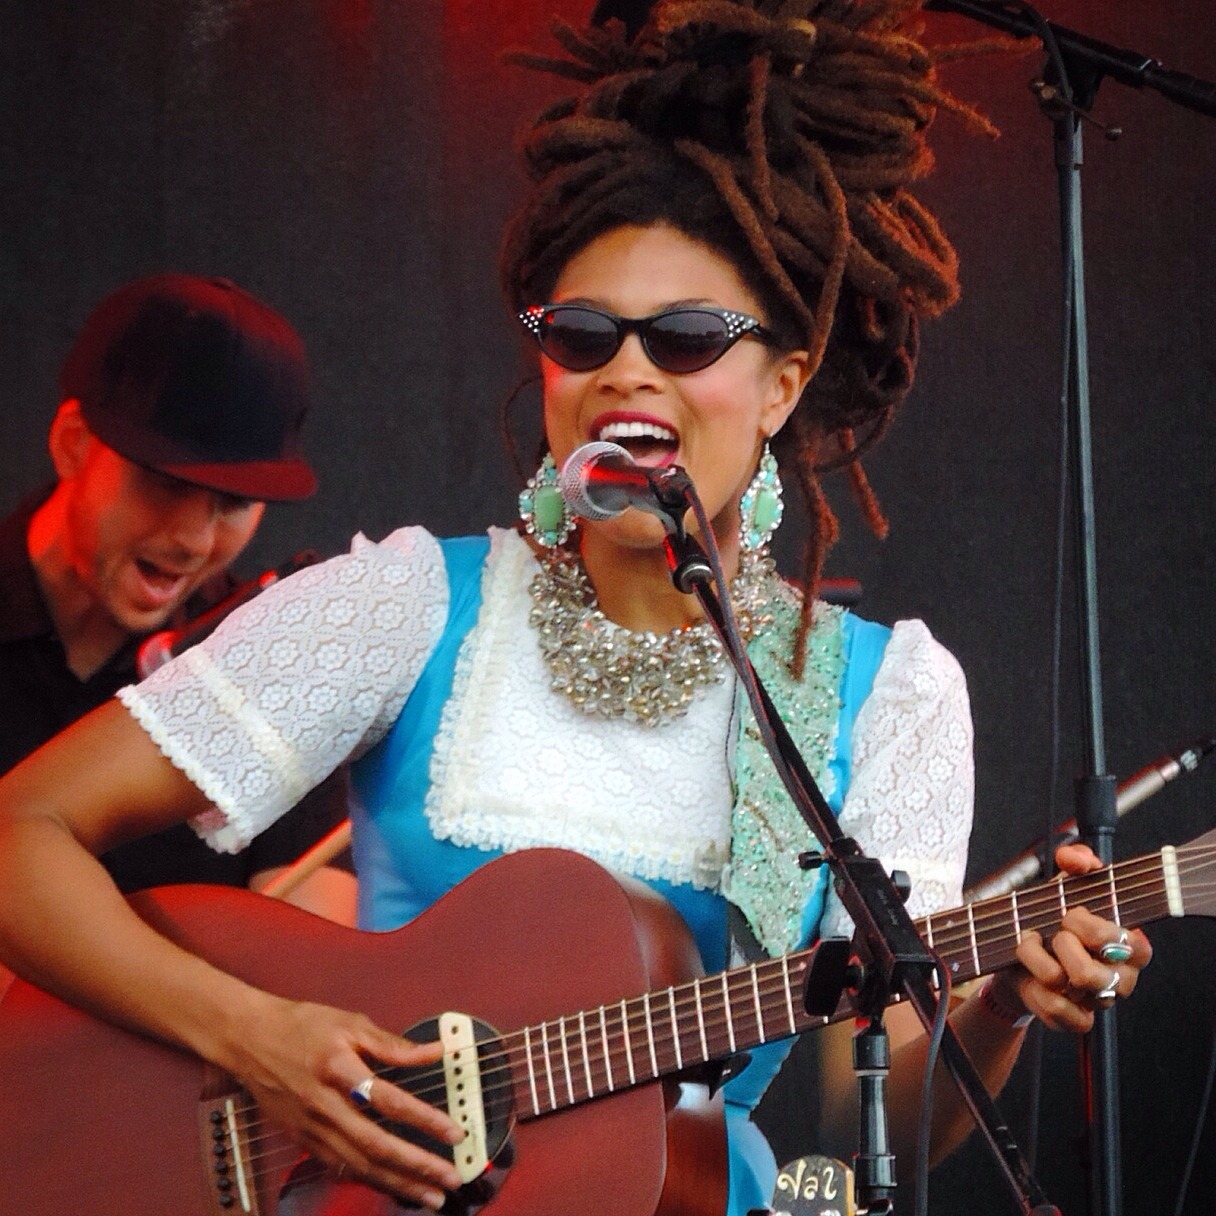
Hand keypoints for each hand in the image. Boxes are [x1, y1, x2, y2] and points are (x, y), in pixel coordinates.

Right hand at [226, 995, 463, 1208]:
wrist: (250, 1040)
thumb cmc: (302, 1026)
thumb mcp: (350, 1023)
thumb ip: (393, 1044)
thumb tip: (434, 1051)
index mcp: (339, 1070)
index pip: (389, 1101)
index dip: (425, 1119)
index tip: (454, 1131)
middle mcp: (324, 1105)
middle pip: (375, 1144)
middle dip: (416, 1165)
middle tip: (450, 1176)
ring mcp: (311, 1127)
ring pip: (358, 1164)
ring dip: (397, 1183)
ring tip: (430, 1194)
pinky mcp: (303, 1140)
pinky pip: (340, 1167)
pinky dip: (368, 1179)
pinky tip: (391, 1187)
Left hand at [988, 843, 1152, 1032]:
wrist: (1018, 955)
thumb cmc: (1052, 918)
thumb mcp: (1063, 884)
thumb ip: (1076, 861)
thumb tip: (1075, 859)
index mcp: (1128, 945)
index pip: (1135, 946)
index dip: (1097, 929)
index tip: (1072, 914)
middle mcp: (1119, 977)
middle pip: (1093, 971)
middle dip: (1062, 942)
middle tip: (1051, 931)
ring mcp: (1097, 1001)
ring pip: (1068, 985)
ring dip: (1036, 959)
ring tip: (1029, 944)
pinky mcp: (1074, 1019)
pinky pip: (1058, 1010)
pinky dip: (1035, 990)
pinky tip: (1028, 976)